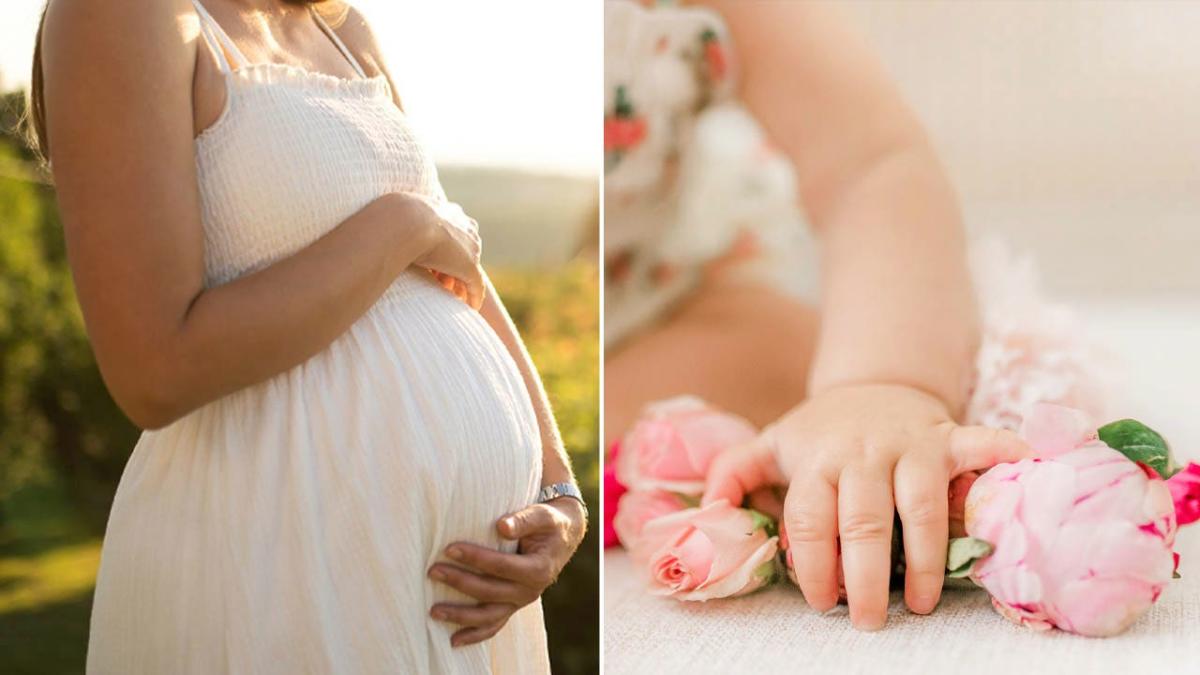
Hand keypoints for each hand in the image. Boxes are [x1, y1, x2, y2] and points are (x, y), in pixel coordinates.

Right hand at [399, 193, 484, 308]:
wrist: (406, 222)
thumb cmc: (393, 217)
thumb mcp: (393, 214)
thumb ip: (394, 222)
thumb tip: (378, 225)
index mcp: (448, 212)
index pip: (452, 233)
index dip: (443, 249)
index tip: (432, 264)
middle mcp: (464, 226)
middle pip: (464, 250)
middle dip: (454, 267)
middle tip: (442, 283)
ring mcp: (469, 247)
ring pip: (469, 269)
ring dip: (460, 284)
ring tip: (450, 298)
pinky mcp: (470, 267)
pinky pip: (476, 286)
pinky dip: (474, 297)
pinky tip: (471, 308)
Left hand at [428, 497, 586, 646]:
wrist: (561, 538)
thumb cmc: (548, 524)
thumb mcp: (542, 515)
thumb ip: (524, 520)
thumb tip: (502, 526)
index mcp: (538, 569)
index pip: (502, 566)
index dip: (476, 558)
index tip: (450, 549)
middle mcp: (530, 591)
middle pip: (490, 591)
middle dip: (459, 582)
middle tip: (433, 571)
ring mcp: (520, 602)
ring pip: (489, 616)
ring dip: (461, 615)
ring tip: (434, 611)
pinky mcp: (512, 607)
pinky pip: (493, 626)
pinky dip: (474, 635)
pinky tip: (454, 640)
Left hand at [702, 383, 1029, 629]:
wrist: (873, 384)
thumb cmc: (823, 430)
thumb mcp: (773, 444)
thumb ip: (735, 472)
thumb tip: (712, 508)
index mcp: (817, 459)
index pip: (811, 517)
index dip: (814, 563)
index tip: (822, 601)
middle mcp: (863, 452)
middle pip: (864, 521)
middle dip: (866, 576)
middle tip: (870, 620)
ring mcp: (909, 443)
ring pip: (920, 505)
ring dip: (925, 557)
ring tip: (921, 601)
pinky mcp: (947, 436)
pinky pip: (979, 442)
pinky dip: (1003, 451)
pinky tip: (1025, 465)